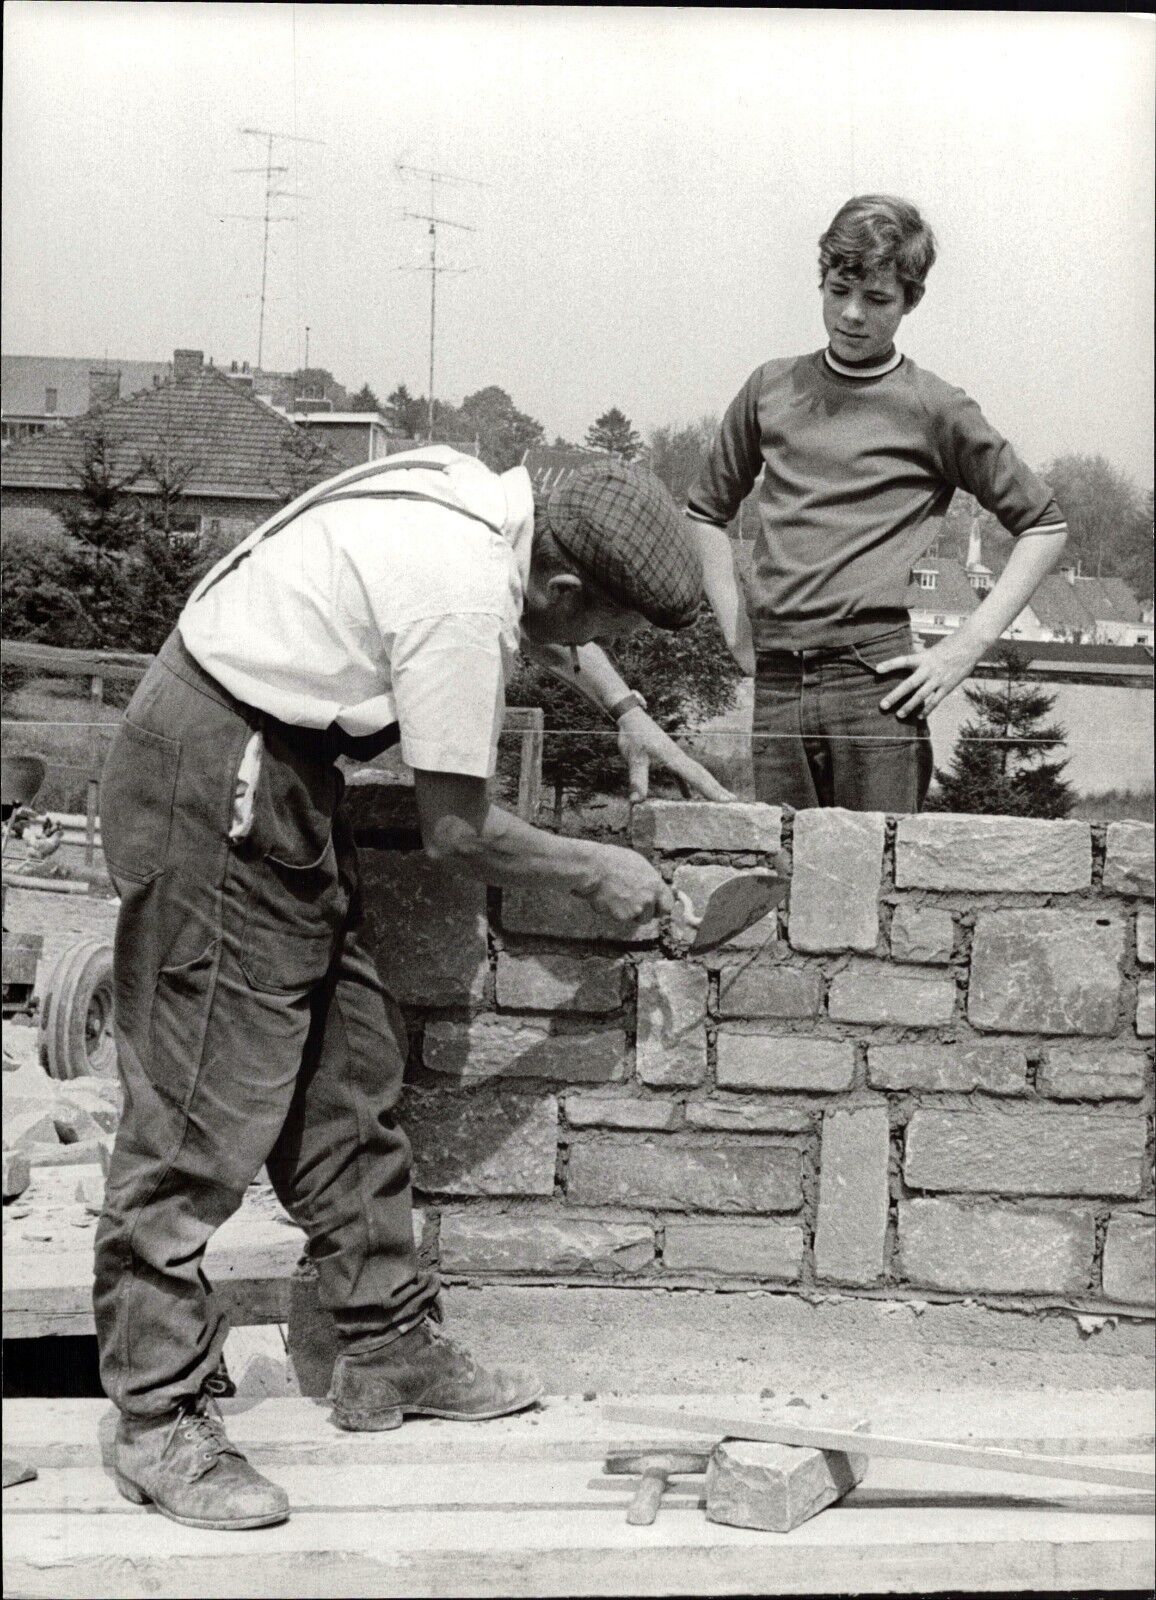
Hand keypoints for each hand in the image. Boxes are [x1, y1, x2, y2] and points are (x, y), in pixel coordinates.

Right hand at [580, 842, 675, 923]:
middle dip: (643, 913)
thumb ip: (649, 881)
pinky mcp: (622, 916)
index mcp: (655, 884)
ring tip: (617, 898)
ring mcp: (636, 909)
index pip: (668, 905)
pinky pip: (620, 918)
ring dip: (629, 913)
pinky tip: (608, 899)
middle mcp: (649, 898)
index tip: (654, 908)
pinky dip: (614, 912)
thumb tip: (652, 889)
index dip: (660, 908)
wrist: (595, 868)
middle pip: (651, 916)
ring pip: (636, 919)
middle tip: (632, 905)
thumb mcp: (639, 865)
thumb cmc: (613, 861)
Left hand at [616, 708, 734, 803]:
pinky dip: (688, 785)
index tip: (726, 800)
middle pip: (702, 774)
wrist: (631, 717)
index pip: (696, 777)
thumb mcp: (634, 758)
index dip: (711, 790)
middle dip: (717, 788)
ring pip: (696, 773)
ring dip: (708, 786)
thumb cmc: (633, 735)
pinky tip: (688, 797)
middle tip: (733, 801)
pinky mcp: (668, 757)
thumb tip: (637, 801)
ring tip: (720, 798)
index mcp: (674, 758)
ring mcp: (675, 756)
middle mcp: (679, 757)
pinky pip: (683, 774)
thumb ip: (637, 779)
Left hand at [876, 635, 983, 719]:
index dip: (890, 664)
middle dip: (895, 696)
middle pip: (909, 684)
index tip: (877, 669)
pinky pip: (935, 701)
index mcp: (923, 658)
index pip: (903, 660)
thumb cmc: (948, 646)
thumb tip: (907, 664)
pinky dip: (927, 709)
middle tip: (883, 705)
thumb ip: (920, 659)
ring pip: (921, 696)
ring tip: (899, 715)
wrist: (970, 646)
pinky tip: (919, 717)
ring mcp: (938, 679)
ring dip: (909, 707)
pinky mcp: (947, 687)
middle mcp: (929, 669)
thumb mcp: (931, 650)